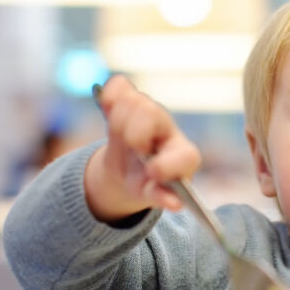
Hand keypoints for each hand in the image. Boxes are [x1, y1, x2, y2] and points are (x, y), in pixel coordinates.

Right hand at [84, 76, 201, 221]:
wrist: (131, 170)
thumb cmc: (147, 184)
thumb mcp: (152, 194)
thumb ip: (161, 197)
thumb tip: (175, 204)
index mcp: (183, 155)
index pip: (185, 152)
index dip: (167, 162)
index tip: (152, 173)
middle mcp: (169, 128)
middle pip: (152, 113)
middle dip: (134, 133)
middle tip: (133, 148)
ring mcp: (150, 111)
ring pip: (132, 101)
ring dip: (119, 121)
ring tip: (120, 137)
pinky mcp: (131, 99)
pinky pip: (119, 86)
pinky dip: (109, 95)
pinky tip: (105, 108)